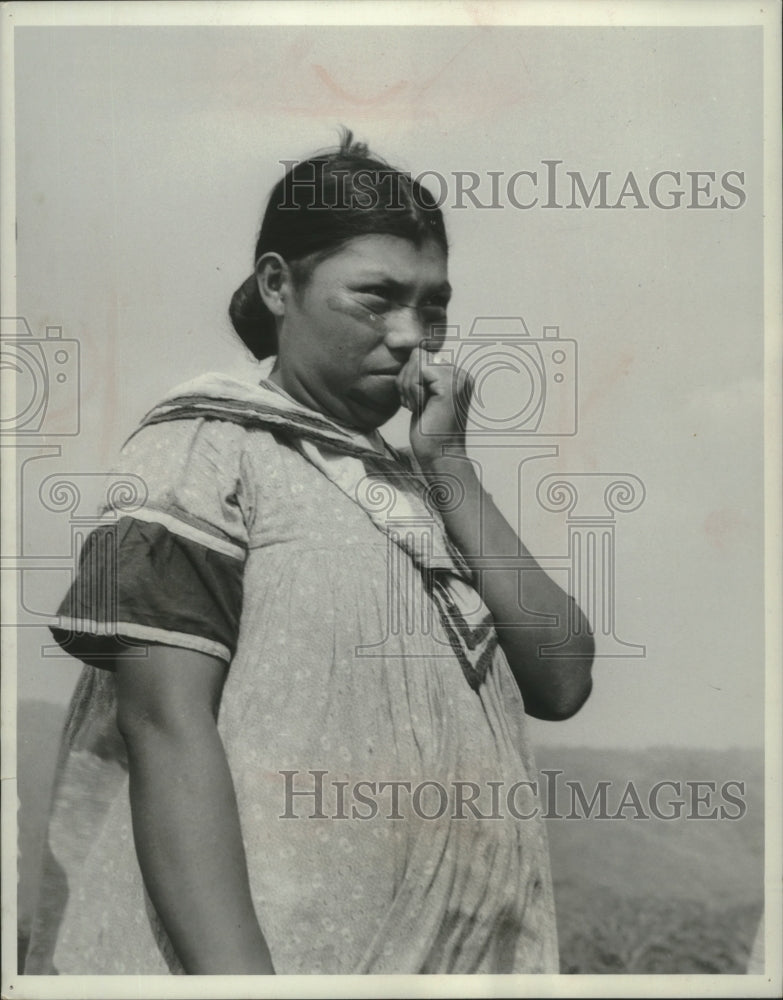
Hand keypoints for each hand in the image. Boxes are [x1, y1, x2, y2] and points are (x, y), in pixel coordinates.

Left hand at [396, 347, 472, 467]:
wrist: (439, 457)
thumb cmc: (428, 433)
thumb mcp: (421, 397)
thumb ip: (418, 374)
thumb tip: (404, 346)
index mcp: (457, 376)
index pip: (421, 356)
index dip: (409, 377)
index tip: (414, 401)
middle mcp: (462, 374)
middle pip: (418, 355)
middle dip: (407, 380)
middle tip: (414, 404)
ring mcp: (458, 378)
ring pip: (417, 360)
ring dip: (408, 386)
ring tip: (418, 407)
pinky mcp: (450, 385)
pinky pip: (419, 371)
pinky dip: (412, 389)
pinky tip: (419, 407)